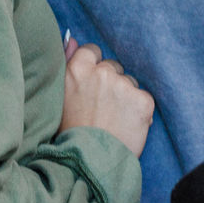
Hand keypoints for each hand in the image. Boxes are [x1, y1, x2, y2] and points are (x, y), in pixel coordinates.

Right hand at [59, 43, 154, 157]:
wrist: (89, 162)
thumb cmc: (71, 132)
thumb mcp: (60, 97)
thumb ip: (67, 64)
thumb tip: (73, 40)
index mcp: (78, 69)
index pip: (93, 51)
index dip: (94, 68)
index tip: (93, 86)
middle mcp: (102, 72)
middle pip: (113, 67)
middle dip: (111, 83)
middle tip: (102, 108)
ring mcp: (124, 86)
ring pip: (130, 83)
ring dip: (126, 97)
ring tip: (114, 120)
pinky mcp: (143, 101)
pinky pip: (144, 98)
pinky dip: (139, 111)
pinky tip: (127, 125)